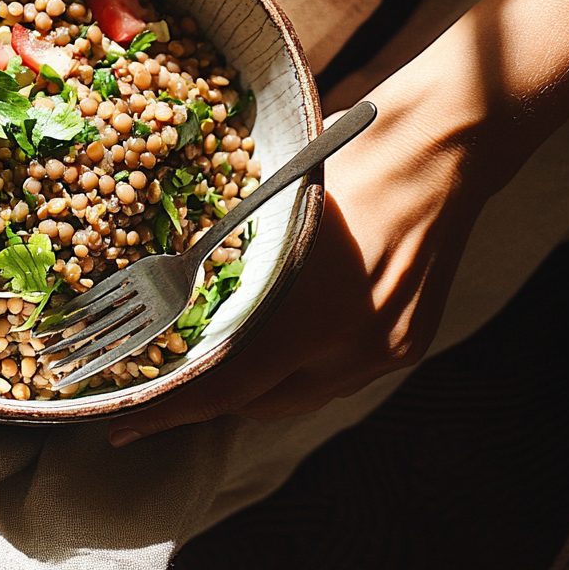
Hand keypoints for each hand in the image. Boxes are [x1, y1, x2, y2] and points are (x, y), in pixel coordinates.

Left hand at [108, 76, 485, 444]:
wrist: (446, 144)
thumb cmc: (348, 154)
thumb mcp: (272, 200)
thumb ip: (234, 258)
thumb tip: (178, 283)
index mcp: (316, 312)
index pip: (225, 386)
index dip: (166, 410)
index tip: (122, 425)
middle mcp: (355, 348)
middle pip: (257, 403)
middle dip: (205, 395)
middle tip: (161, 376)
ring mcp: (387, 351)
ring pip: (297, 395)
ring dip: (253, 383)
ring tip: (214, 356)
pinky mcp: (407, 345)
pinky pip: (334, 376)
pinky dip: (296, 366)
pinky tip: (276, 338)